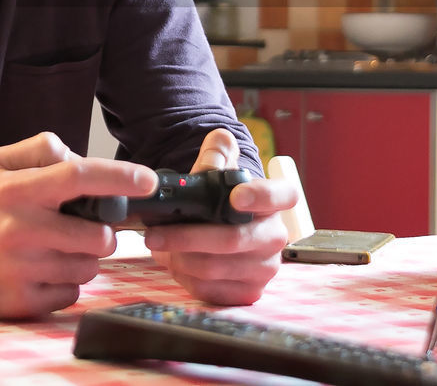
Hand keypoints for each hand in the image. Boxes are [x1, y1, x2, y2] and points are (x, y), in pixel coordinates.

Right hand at [0, 132, 157, 318]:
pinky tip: (41, 273)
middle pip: (98, 235)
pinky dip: (64, 285)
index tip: (149, 181)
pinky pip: (70, 295)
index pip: (80, 177)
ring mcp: (20, 270)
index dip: (121, 177)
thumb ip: (40, 149)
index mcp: (18, 190)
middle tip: (85, 228)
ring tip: (55, 249)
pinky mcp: (18, 302)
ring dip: (83, 259)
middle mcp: (20, 229)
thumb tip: (79, 158)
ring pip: (88, 268)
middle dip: (102, 233)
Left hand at [143, 128, 295, 304]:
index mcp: (276, 200)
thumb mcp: (219, 170)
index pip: (282, 195)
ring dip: (179, 258)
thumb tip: (218, 143)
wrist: (222, 229)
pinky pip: (211, 290)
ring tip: (159, 246)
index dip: (260, 196)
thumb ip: (217, 153)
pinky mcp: (249, 292)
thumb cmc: (221, 198)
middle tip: (155, 233)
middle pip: (233, 239)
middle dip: (188, 236)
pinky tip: (175, 263)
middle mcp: (276, 236)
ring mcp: (265, 267)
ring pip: (215, 267)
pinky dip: (185, 277)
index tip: (234, 196)